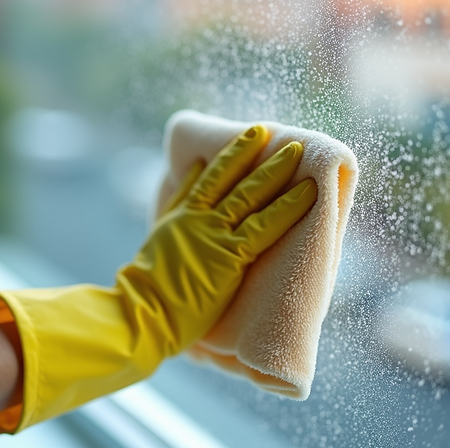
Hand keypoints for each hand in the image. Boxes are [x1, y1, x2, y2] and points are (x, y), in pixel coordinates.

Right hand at [0, 125, 316, 432]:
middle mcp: (196, 220)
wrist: (141, 313)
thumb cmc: (143, 298)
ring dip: (275, 170)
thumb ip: (169, 231)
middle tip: (267, 131)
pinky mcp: (230, 254)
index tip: (242, 140)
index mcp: (177, 221)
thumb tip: (176, 219)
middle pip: (227, 177)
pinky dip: (289, 206)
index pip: (203, 181)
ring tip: (296, 149)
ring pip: (250, 194)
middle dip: (248, 151)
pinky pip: (266, 225)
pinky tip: (308, 192)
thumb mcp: (153, 255)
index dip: (224, 159)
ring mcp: (213, 234)